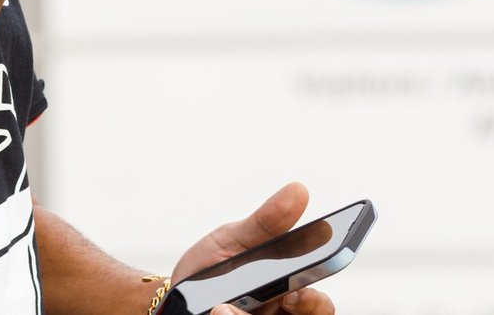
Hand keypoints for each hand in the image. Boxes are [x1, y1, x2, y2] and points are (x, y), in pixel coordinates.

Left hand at [170, 182, 335, 314]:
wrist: (175, 295)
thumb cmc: (212, 270)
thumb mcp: (234, 241)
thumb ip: (266, 222)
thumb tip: (299, 190)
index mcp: (288, 294)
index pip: (318, 307)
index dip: (315, 304)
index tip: (299, 292)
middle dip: (297, 312)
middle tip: (278, 301)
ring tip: (222, 308)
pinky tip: (215, 312)